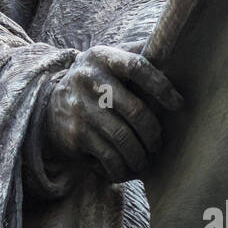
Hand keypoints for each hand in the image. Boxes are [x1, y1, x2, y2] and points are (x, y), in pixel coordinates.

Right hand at [43, 45, 181, 182]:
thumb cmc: (95, 84)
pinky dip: (123, 168)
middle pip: (135, 110)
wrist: (49, 107)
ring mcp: (81, 108)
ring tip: (146, 160)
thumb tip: (174, 56)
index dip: (161, 86)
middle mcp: (88, 80)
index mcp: (102, 58)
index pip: (137, 67)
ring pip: (124, 138)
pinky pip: (108, 157)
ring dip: (141, 155)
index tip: (178, 104)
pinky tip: (128, 170)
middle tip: (158, 145)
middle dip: (153, 133)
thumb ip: (136, 56)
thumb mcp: (108, 63)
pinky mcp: (75, 135)